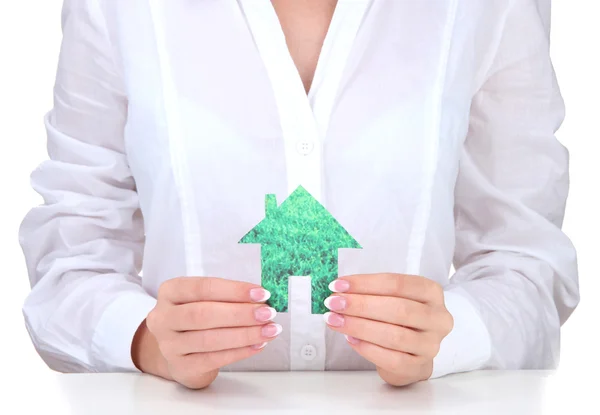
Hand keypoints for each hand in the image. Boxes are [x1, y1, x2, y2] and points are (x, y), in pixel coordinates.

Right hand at [132, 277, 280, 388]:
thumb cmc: (197, 319)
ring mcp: (169, 345)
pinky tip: (258, 345)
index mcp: (170, 291)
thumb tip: (262, 299)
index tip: (262, 293)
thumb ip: (228, 297)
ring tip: (269, 330)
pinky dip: (239, 352)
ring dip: (245, 334)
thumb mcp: (205, 300)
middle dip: (241, 313)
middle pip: (204, 314)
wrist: (179, 352)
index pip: (203, 287)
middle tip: (268, 313)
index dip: (234, 290)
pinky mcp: (181, 367)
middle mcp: (164, 317)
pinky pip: (213, 359)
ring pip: (210, 339)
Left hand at [323, 273, 452, 385]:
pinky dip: (368, 348)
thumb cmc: (398, 318)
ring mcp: (431, 344)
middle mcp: (437, 318)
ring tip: (335, 320)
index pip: (398, 284)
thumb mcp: (391, 297)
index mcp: (431, 292)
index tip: (339, 284)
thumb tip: (339, 290)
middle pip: (397, 309)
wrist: (411, 352)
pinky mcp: (420, 366)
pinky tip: (350, 339)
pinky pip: (392, 359)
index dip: (366, 283)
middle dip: (360, 305)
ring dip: (359, 326)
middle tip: (334, 303)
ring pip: (394, 335)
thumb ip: (371, 292)